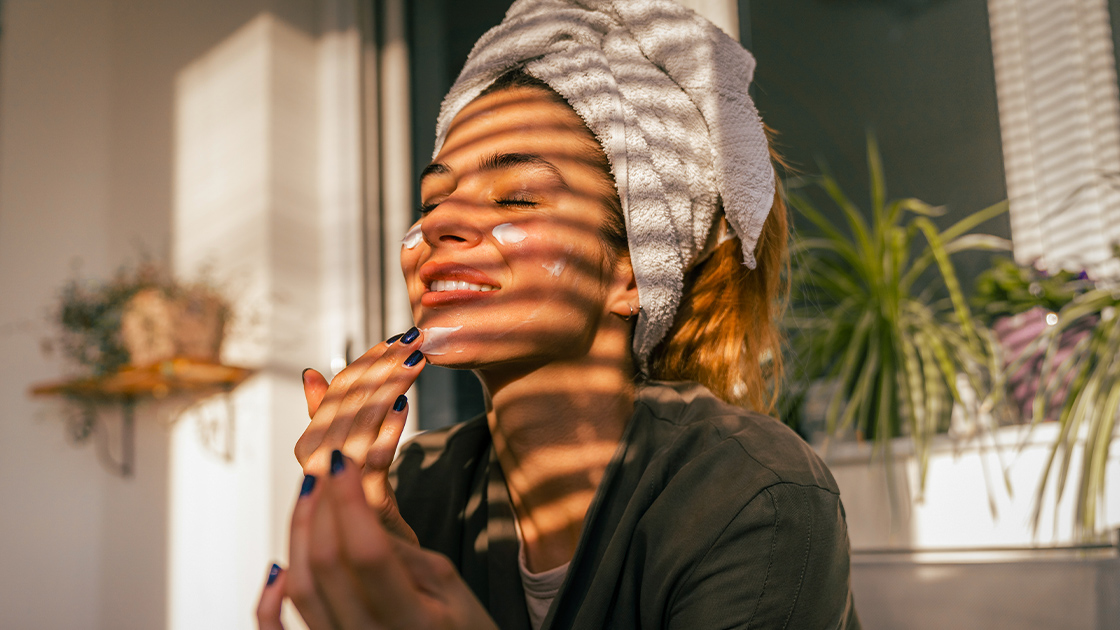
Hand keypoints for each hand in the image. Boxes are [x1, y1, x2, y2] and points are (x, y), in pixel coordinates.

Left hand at [256, 453, 499, 629]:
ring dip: (298, 534)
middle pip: (326, 565)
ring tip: (309, 495)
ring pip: (300, 589)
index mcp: (412, 622)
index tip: (343, 463)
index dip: (349, 501)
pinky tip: (278, 566)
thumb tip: (356, 513)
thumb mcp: (450, 585)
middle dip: (321, 506)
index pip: (367, 552)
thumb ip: (402, 552)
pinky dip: (270, 599)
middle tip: (325, 467)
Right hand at [295, 328, 425, 543]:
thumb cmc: (369, 513)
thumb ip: (330, 420)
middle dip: (380, 367)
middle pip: (345, 408)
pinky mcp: (366, 513)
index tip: (394, 338)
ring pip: (357, 430)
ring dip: (387, 388)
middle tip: (412, 338)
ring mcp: (339, 494)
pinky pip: (374, 466)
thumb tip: (312, 373)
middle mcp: (319, 472)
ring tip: (414, 360)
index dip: (363, 364)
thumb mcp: (351, 461)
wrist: (385, 574)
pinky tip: (404, 406)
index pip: (336, 396)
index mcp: (314, 453)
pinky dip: (386, 432)